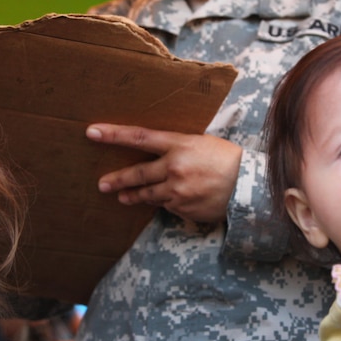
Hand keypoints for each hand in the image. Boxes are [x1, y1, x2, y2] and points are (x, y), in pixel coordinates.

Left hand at [87, 124, 242, 223]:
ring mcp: (177, 191)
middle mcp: (174, 167)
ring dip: (132, 195)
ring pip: (147, 194)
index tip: (92, 132)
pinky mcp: (182, 208)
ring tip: (121, 196)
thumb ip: (176, 146)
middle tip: (102, 184)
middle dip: (117, 179)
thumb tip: (154, 150)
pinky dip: (165, 201)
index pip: (139, 137)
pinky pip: (166, 205)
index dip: (113, 135)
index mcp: (179, 144)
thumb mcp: (200, 142)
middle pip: (137, 174)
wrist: (248, 185)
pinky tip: (169, 199)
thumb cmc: (226, 159)